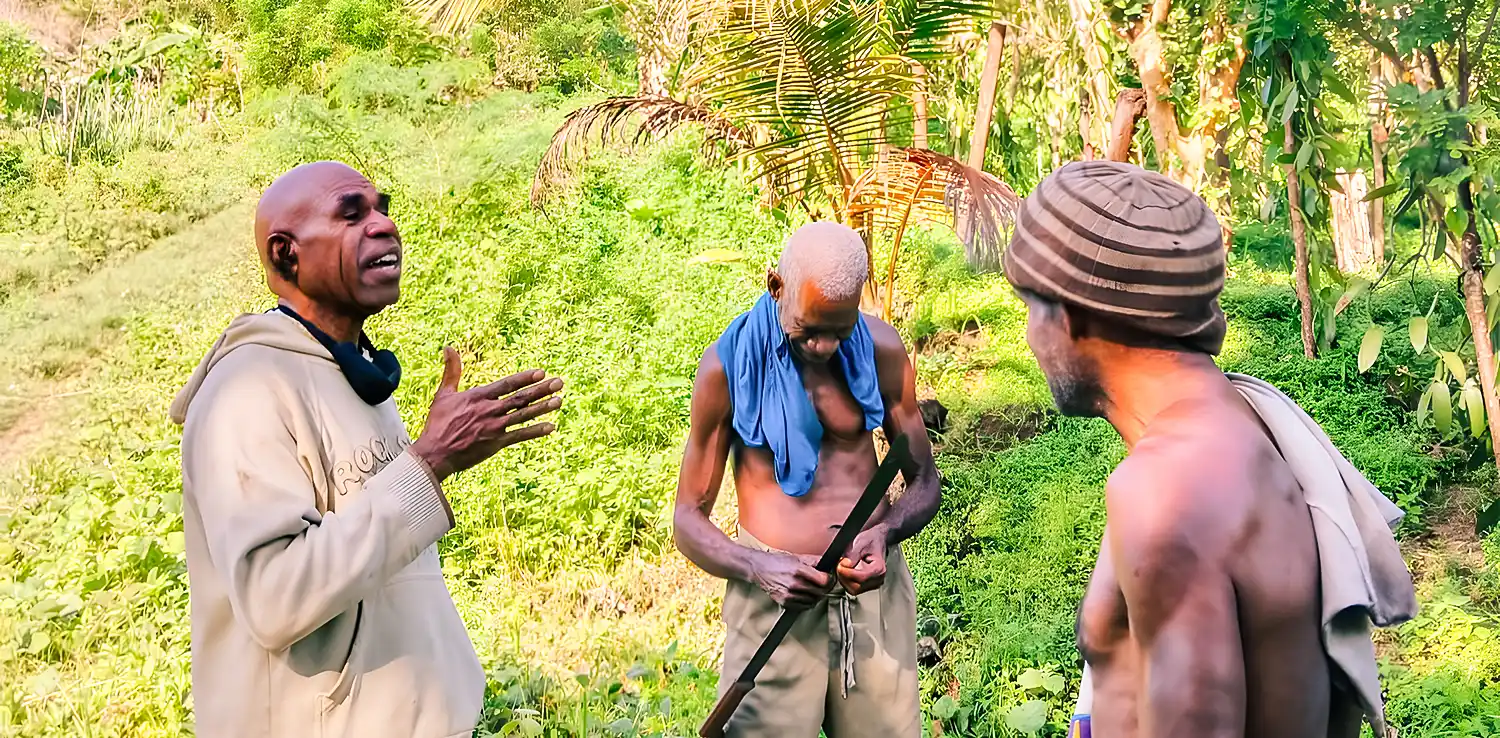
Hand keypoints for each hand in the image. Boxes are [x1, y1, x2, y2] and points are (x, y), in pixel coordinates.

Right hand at [409, 347, 563, 480]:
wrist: (435, 453)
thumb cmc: (437, 423)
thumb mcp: (443, 394)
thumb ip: (451, 371)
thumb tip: (448, 347)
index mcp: (478, 396)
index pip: (507, 384)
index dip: (525, 378)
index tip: (541, 372)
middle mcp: (489, 410)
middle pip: (521, 398)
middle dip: (542, 389)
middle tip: (560, 382)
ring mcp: (495, 427)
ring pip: (524, 415)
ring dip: (543, 407)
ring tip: (560, 400)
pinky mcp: (496, 444)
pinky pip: (520, 436)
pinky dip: (536, 431)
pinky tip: (551, 427)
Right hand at [748, 550, 832, 609]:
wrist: (760, 569)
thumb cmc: (778, 561)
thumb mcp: (798, 557)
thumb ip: (815, 561)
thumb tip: (830, 563)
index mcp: (799, 570)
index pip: (824, 581)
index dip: (829, 579)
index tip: (828, 578)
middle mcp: (794, 584)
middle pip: (820, 592)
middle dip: (824, 588)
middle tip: (822, 583)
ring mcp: (789, 595)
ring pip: (813, 601)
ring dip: (816, 596)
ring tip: (812, 588)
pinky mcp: (784, 602)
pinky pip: (803, 607)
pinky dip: (807, 602)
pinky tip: (804, 594)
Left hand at [837, 524, 888, 595]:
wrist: (875, 538)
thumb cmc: (870, 539)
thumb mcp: (861, 542)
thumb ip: (853, 554)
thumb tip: (846, 564)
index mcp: (879, 568)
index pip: (861, 578)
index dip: (847, 572)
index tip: (840, 564)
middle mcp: (878, 579)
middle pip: (856, 586)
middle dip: (844, 576)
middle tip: (840, 564)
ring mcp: (873, 583)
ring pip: (854, 590)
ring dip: (844, 579)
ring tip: (843, 567)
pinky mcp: (867, 585)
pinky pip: (853, 589)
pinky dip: (847, 581)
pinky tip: (846, 571)